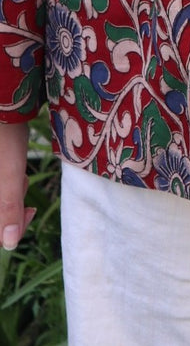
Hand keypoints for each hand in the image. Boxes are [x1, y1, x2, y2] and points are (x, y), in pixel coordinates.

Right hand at [0, 121, 35, 250]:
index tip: (30, 211)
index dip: (10, 228)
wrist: (3, 100)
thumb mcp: (9, 175)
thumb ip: (7, 207)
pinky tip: (15, 170)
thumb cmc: (5, 135)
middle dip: (11, 205)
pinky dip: (7, 184)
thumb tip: (8, 245)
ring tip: (18, 174)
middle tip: (21, 182)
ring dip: (10, 193)